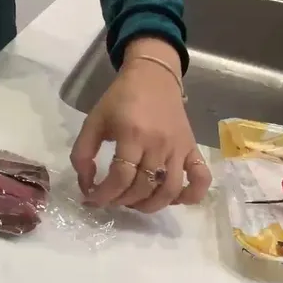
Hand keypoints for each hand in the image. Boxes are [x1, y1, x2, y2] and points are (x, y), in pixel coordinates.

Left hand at [70, 38, 212, 212]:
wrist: (153, 76)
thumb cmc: (120, 99)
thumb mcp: (93, 121)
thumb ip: (82, 154)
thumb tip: (86, 186)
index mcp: (132, 135)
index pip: (120, 178)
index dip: (104, 195)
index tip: (92, 199)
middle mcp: (158, 144)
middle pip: (143, 187)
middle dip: (122, 201)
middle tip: (111, 198)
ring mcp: (178, 148)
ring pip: (170, 190)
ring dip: (150, 205)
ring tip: (135, 203)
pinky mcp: (192, 148)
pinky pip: (200, 178)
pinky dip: (192, 196)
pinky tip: (174, 200)